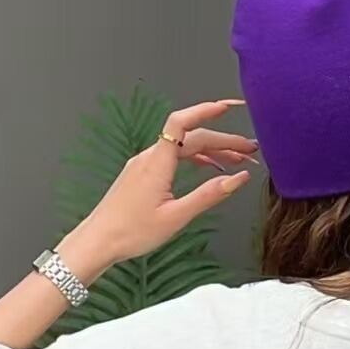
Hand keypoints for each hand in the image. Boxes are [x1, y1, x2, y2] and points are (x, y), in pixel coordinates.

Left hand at [59, 100, 258, 281]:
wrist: (99, 241)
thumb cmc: (132, 232)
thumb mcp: (176, 217)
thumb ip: (209, 195)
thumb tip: (237, 179)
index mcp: (157, 162)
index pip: (182, 123)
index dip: (206, 111)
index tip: (228, 108)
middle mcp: (150, 157)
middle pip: (191, 137)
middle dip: (223, 141)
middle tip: (250, 150)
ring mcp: (144, 164)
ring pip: (183, 148)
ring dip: (211, 151)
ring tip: (238, 160)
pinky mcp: (142, 173)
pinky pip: (172, 157)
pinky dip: (194, 159)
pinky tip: (209, 167)